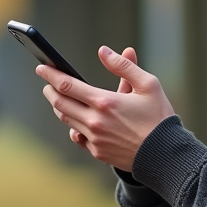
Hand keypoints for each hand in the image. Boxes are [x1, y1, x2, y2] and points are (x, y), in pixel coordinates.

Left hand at [37, 46, 173, 171]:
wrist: (165, 155)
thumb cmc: (159, 117)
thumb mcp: (148, 85)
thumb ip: (124, 66)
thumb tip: (103, 51)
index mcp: (105, 102)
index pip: (67, 85)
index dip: (51, 75)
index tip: (41, 68)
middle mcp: (95, 122)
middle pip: (60, 104)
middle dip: (50, 91)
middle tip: (48, 83)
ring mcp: (94, 139)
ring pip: (67, 120)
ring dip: (60, 107)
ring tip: (60, 97)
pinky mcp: (97, 152)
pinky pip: (77, 137)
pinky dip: (74, 126)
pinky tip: (76, 120)